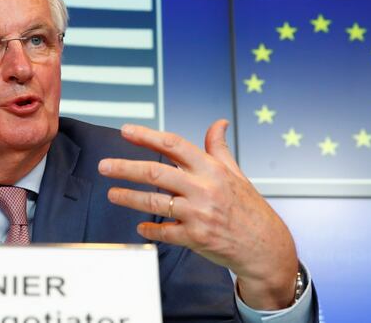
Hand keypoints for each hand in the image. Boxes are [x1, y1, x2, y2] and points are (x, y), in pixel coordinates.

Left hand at [98, 120, 297, 309]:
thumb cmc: (249, 208)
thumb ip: (219, 149)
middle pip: (156, 172)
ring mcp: (199, 214)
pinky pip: (164, 232)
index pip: (174, 145)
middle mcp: (204, 189)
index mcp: (212, 170)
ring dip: (128, 197)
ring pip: (154, 202)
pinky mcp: (196, 238)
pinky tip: (139, 226)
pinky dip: (149, 229)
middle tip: (103, 166)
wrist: (266, 247)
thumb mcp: (236, 174)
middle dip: (125, 168)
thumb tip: (218, 123)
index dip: (147, 136)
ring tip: (112, 193)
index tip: (126, 130)